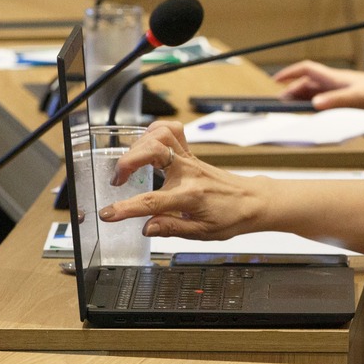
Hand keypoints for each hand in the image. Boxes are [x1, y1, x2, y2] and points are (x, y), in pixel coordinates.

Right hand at [102, 121, 266, 238]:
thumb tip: (147, 228)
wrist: (255, 201)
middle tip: (118, 180)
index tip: (108, 214)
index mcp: (190, 196)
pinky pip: (174, 131)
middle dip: (128, 162)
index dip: (126, 208)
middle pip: (154, 152)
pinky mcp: (192, 154)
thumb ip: (173, 228)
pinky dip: (155, 131)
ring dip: (139, 144)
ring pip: (162, 135)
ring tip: (129, 164)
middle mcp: (189, 173)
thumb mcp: (203, 233)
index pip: (153, 202)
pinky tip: (145, 146)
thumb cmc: (232, 217)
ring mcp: (190, 160)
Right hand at [274, 60, 363, 109]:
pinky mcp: (348, 97)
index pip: (306, 69)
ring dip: (302, 99)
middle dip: (291, 92)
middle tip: (279, 105)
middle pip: (307, 83)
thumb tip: (314, 105)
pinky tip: (312, 112)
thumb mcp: (357, 99)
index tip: (275, 81)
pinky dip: (314, 104)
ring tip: (290, 110)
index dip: (289, 73)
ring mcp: (341, 89)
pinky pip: (325, 99)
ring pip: (315, 92)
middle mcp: (335, 81)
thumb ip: (335, 101)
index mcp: (334, 77)